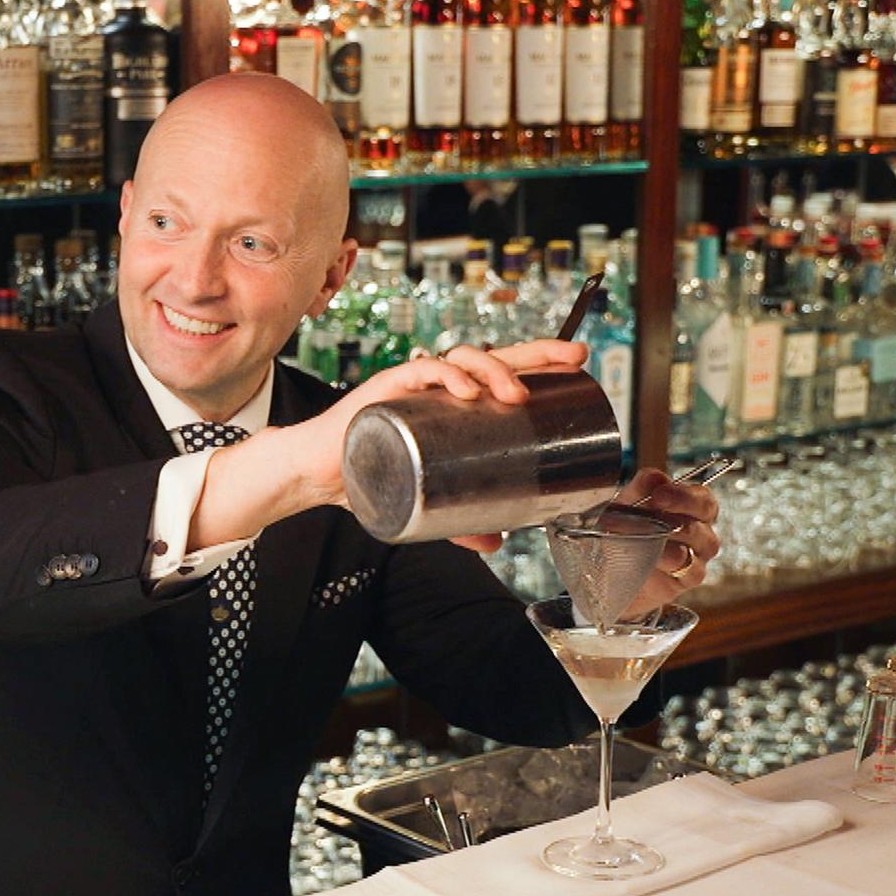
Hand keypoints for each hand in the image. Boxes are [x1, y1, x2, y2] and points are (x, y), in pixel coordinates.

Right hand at [282, 341, 589, 535]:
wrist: (318, 475)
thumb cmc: (369, 474)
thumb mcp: (426, 500)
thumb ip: (461, 519)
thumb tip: (497, 543)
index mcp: (449, 402)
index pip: (500, 370)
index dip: (539, 360)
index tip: (577, 364)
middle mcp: (435, 386)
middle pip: (491, 355)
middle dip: (535, 353)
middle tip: (571, 361)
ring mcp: (411, 385)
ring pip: (459, 358)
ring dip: (493, 370)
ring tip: (516, 395)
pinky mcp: (384, 391)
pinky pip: (418, 372)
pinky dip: (444, 377)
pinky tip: (466, 391)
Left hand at [618, 467, 721, 618]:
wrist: (612, 574)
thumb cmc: (627, 533)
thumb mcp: (625, 507)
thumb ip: (639, 489)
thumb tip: (655, 478)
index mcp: (692, 508)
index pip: (702, 495)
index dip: (683, 493)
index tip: (659, 495)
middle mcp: (702, 529)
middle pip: (707, 512)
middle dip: (682, 505)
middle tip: (655, 506)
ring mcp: (700, 555)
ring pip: (699, 540)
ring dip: (669, 535)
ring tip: (642, 534)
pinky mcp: (690, 579)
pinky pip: (689, 568)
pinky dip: (667, 562)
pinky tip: (648, 559)